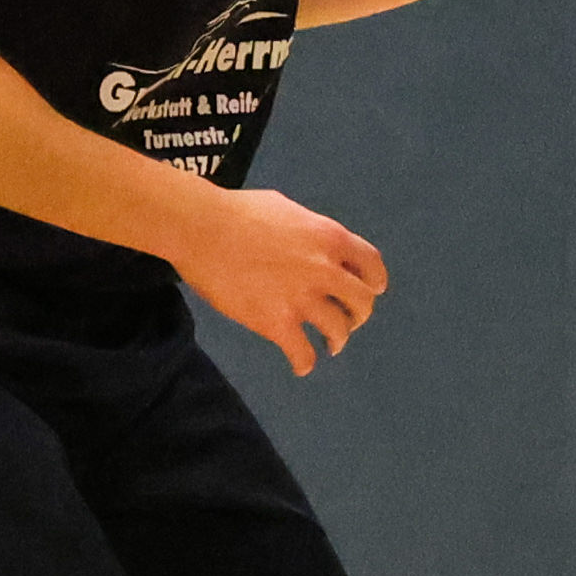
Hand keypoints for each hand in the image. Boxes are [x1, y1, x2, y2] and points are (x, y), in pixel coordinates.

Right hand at [166, 185, 386, 376]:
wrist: (200, 228)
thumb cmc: (236, 211)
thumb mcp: (287, 209)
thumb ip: (309, 231)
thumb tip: (311, 244)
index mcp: (329, 237)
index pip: (372, 265)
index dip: (374, 281)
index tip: (371, 291)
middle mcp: (324, 269)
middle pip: (361, 302)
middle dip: (358, 315)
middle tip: (348, 321)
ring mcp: (301, 298)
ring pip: (338, 330)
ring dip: (337, 340)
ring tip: (330, 346)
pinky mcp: (276, 322)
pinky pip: (302, 352)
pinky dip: (304, 363)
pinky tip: (300, 365)